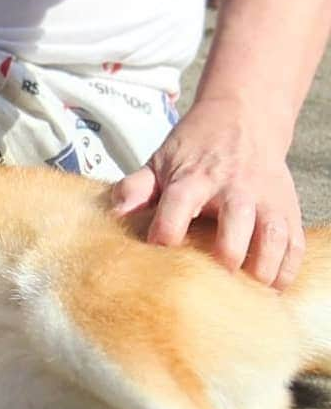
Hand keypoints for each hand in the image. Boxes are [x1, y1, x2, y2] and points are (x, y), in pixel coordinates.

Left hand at [111, 97, 303, 289]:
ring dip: (262, 267)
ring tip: (248, 292)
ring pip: (272, 235)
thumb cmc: (196, 148)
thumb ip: (136, 188)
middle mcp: (234, 188)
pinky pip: (294, 243)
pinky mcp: (288, 208)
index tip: (159, 251)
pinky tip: (272, 288)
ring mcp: (266, 198)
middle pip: (235, 222)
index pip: (179, 204)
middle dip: (226, 255)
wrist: (246, 116)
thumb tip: (115, 213)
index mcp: (195, 178)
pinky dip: (286, 269)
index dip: (166, 230)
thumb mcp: (160, 161)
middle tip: (213, 282)